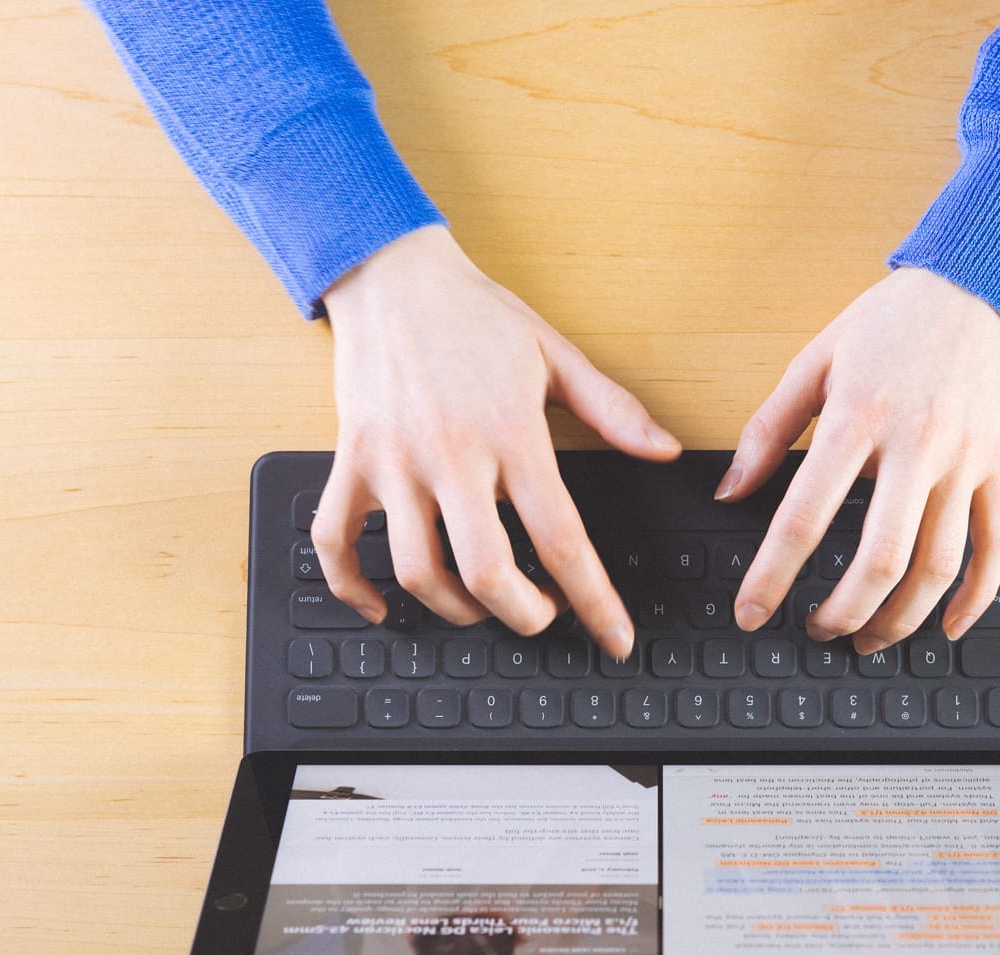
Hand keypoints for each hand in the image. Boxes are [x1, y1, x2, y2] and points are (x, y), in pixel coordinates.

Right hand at [312, 225, 680, 657]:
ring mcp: (393, 462)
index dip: (594, 600)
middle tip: (544, 614)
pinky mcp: (351, 460)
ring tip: (483, 604)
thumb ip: (614, 410)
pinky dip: (354, 587)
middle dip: (523, 615)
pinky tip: (383, 607)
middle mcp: (449, 455)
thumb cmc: (475, 315)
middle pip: (486, 572)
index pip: (560, 538)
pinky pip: (334, 541)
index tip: (613, 638)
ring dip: (455, 608)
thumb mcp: (555, 355)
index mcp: (510, 433)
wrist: (391, 272)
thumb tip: (665, 451)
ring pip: (416, 571)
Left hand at [716, 267, 999, 653]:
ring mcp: (964, 459)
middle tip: (816, 631)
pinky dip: (975, 596)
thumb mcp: (817, 360)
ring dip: (901, 617)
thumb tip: (730, 490)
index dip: (774, 574)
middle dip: (843, 611)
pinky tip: (946, 625)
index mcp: (857, 418)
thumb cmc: (894, 320)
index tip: (752, 611)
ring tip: (869, 639)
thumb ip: (768, 429)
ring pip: (938, 564)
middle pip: (880, 558)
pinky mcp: (999, 464)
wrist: (983, 280)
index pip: (806, 515)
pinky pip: (995, 543)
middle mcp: (916, 445)